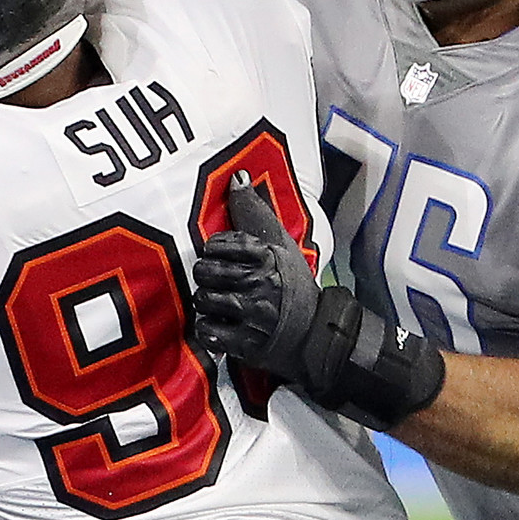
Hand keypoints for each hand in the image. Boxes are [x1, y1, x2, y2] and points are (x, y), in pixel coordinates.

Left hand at [192, 175, 443, 428]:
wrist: (315, 333)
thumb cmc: (292, 285)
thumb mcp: (280, 245)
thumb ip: (254, 212)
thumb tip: (238, 177)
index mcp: (266, 256)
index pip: (218, 244)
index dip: (213, 250)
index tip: (221, 256)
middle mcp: (259, 283)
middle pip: (205, 271)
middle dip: (207, 276)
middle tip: (217, 280)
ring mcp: (252, 315)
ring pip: (203, 300)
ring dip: (206, 302)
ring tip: (218, 302)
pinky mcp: (245, 343)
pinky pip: (208, 331)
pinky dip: (208, 329)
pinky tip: (217, 324)